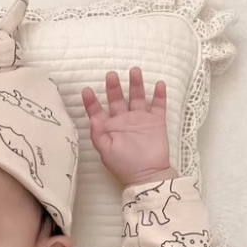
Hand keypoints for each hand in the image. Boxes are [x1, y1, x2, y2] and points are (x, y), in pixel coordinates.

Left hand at [81, 67, 173, 184]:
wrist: (148, 175)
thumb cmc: (124, 165)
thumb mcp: (106, 152)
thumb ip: (98, 134)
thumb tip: (92, 117)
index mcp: (110, 127)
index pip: (98, 111)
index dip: (91, 101)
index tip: (86, 90)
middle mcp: (124, 120)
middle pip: (117, 98)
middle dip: (114, 86)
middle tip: (111, 74)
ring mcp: (140, 119)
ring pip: (137, 97)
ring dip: (136, 84)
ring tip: (134, 71)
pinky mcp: (156, 122)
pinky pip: (158, 105)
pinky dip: (159, 95)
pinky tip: (159, 84)